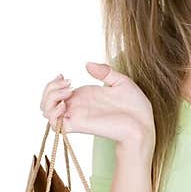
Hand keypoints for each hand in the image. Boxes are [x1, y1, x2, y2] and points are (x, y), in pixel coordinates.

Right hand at [38, 62, 155, 146]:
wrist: (144, 123)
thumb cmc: (136, 106)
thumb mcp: (121, 82)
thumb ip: (104, 72)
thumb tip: (87, 65)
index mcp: (83, 97)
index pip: (56, 93)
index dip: (53, 83)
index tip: (65, 76)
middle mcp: (77, 107)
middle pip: (46, 102)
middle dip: (49, 89)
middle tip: (67, 83)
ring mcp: (77, 117)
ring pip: (46, 112)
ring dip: (49, 99)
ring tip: (67, 92)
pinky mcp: (79, 126)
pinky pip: (56, 125)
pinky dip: (53, 114)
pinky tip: (65, 104)